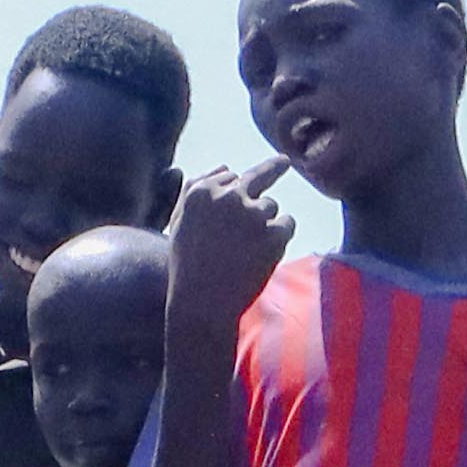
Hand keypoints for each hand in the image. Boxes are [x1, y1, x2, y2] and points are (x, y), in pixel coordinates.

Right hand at [159, 162, 295, 361]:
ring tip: (246, 252)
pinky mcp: (275, 232)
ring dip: (265, 223)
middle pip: (258, 176)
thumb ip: (196, 190)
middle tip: (286, 162)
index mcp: (201, 191)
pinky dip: (281, 237)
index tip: (237, 196)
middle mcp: (228, 196)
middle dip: (273, 167)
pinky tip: (263, 255)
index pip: (228, 176)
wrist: (202, 304)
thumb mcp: (178, 223)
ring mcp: (253, 213)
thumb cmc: (187, 267)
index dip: (232, 192)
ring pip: (271, 205)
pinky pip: (288, 223)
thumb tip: (225, 167)